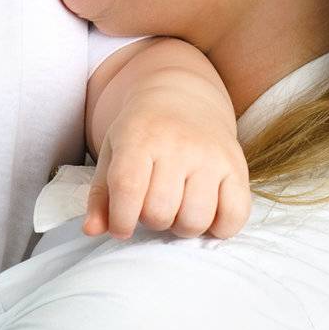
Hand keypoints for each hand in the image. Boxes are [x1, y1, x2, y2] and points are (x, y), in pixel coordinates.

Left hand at [82, 76, 252, 240]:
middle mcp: (178, 144)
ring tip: (178, 209)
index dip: (121, 221)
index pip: (128, 189)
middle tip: (153, 207)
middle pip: (160, 212)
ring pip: (195, 219)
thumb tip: (91, 231)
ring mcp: (211, 155)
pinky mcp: (237, 166)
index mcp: (139, 137)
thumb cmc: (142, 132)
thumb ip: (100, 195)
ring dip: (182, 227)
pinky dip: (219, 229)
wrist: (183, 98)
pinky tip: (207, 215)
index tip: (122, 227)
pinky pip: (234, 216)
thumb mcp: (113, 152)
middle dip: (152, 221)